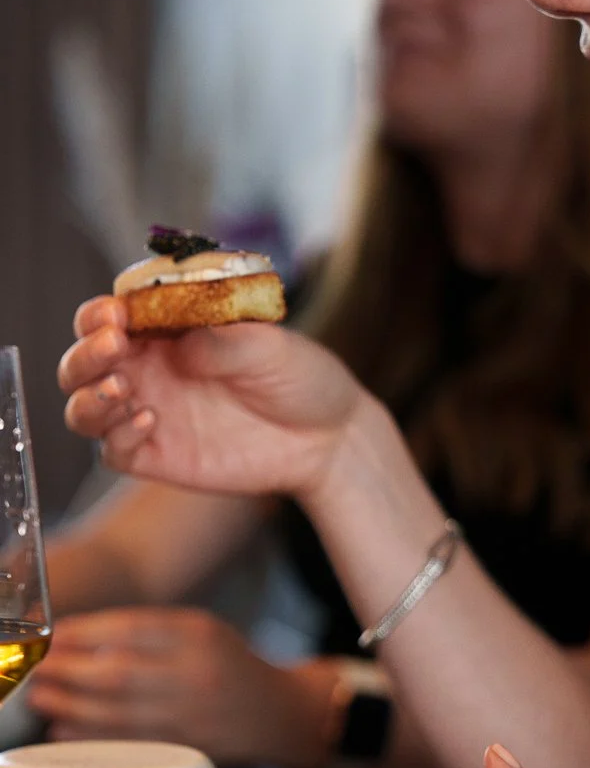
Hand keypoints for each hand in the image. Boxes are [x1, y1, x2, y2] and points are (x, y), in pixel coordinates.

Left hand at [26, 607, 340, 767]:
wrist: (277, 711)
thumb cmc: (228, 664)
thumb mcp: (200, 630)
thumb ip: (150, 631)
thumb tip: (81, 639)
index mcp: (198, 633)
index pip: (132, 628)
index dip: (86, 632)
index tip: (55, 635)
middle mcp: (195, 672)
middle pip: (119, 672)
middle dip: (69, 671)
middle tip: (39, 669)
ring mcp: (191, 714)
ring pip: (118, 712)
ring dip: (70, 705)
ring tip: (42, 697)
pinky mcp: (184, 748)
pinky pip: (128, 742)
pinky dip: (90, 736)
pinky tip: (64, 728)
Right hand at [57, 296, 363, 500]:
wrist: (328, 436)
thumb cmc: (299, 376)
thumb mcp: (270, 347)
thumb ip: (222, 341)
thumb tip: (180, 344)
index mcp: (168, 329)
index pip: (111, 315)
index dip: (101, 312)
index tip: (117, 313)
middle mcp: (150, 368)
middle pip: (83, 360)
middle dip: (85, 352)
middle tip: (114, 345)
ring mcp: (150, 410)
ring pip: (84, 405)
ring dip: (89, 395)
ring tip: (123, 388)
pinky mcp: (157, 454)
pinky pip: (112, 449)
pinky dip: (117, 435)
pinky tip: (150, 419)